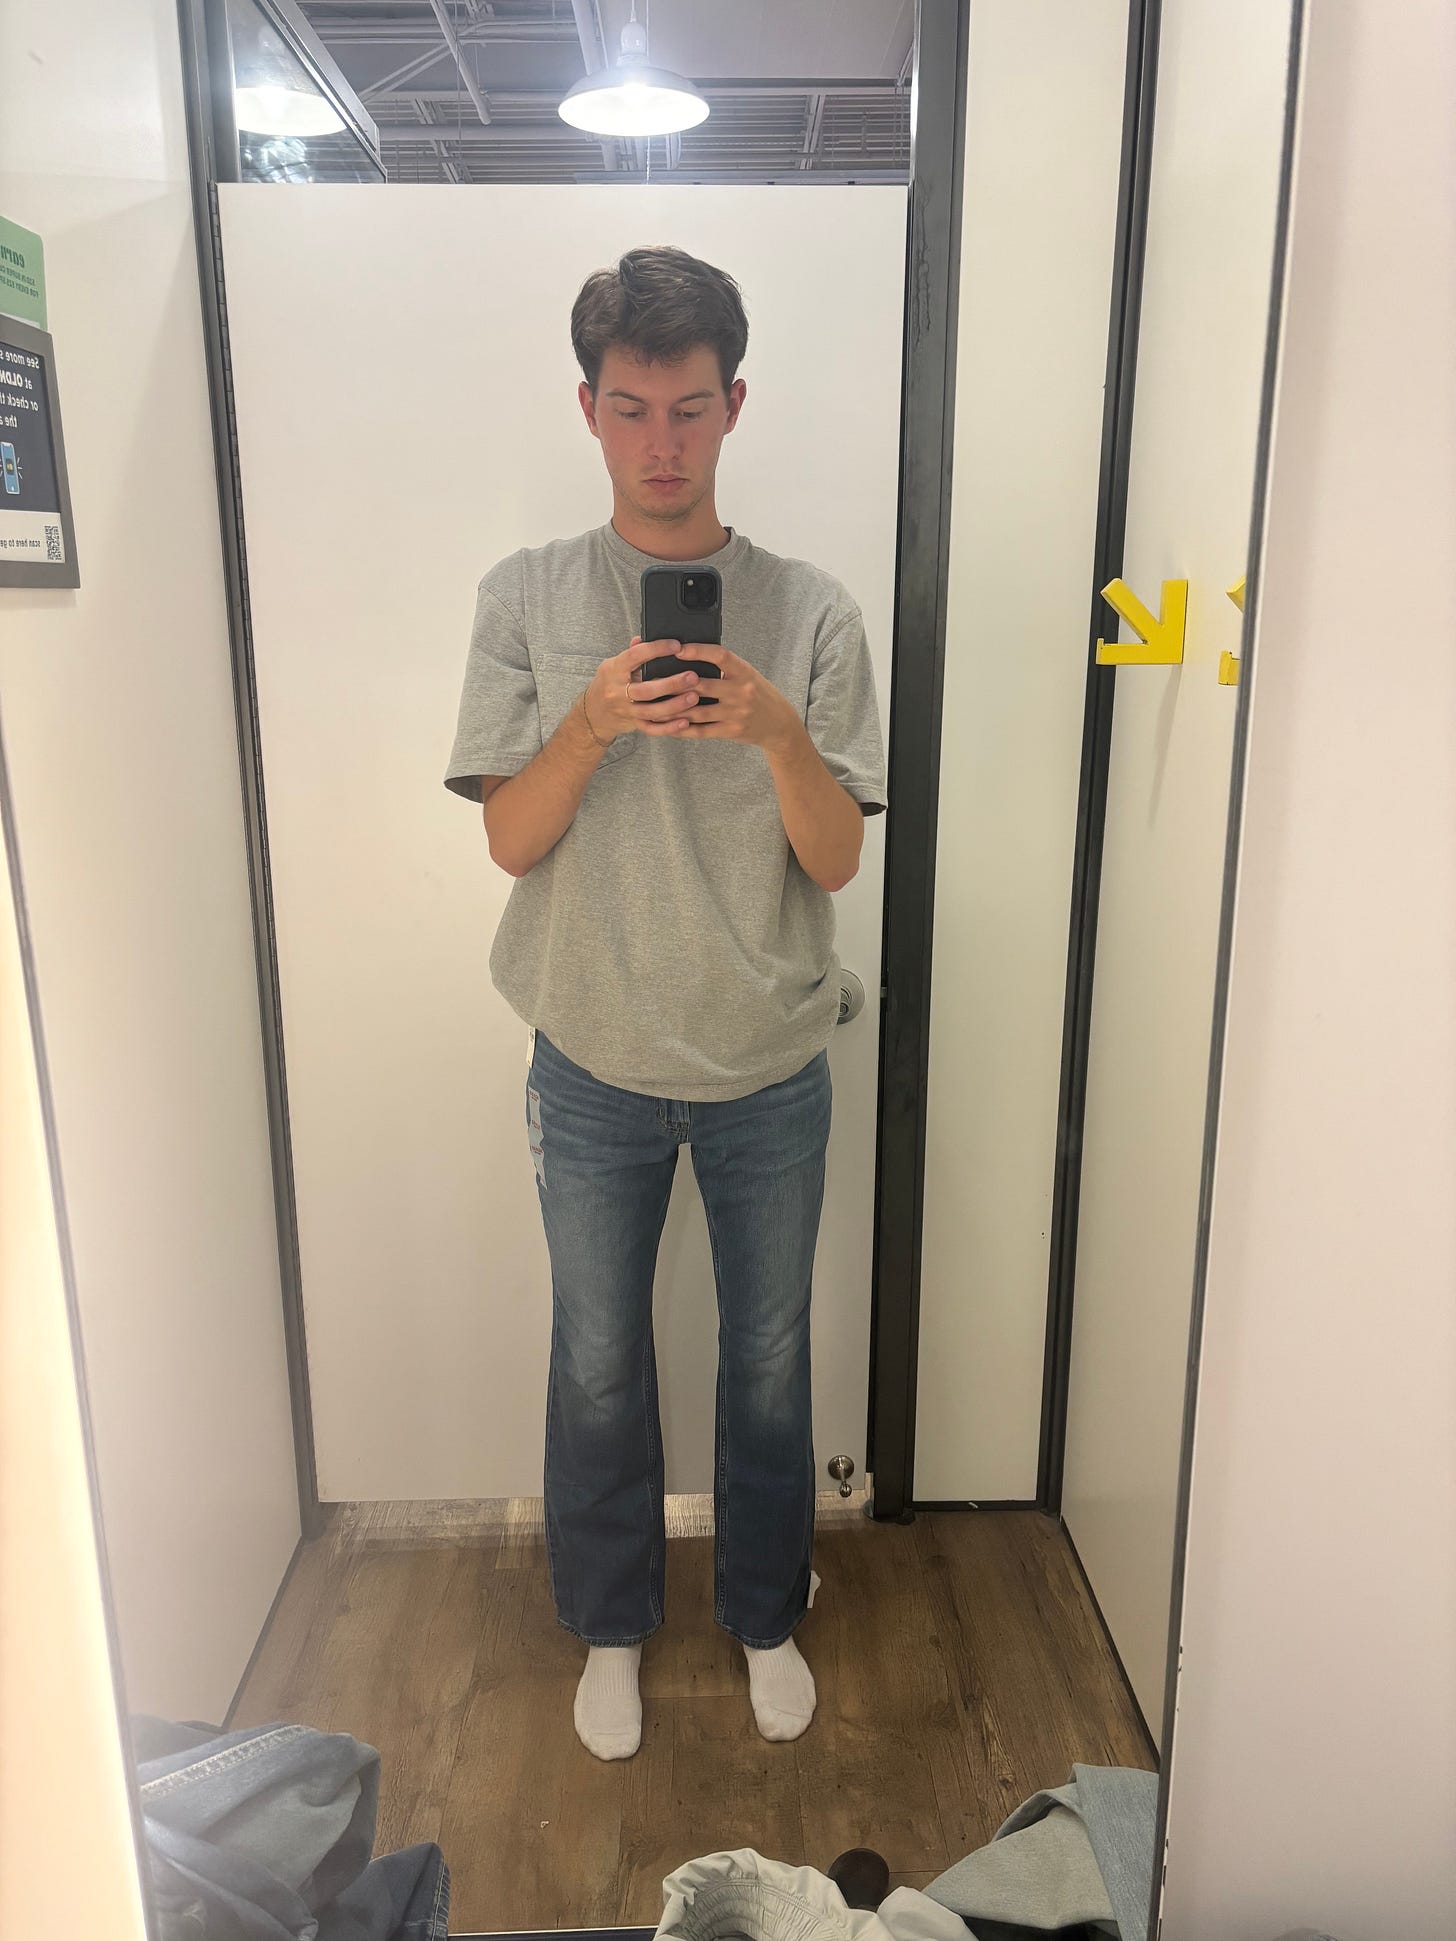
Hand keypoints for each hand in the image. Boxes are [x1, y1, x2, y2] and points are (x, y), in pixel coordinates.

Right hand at [584, 638, 704, 741]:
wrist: (594, 712)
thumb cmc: (608, 684)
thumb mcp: (613, 664)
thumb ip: (631, 652)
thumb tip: (642, 637)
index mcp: (614, 671)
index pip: (635, 657)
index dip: (656, 650)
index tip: (676, 645)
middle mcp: (618, 692)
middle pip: (645, 689)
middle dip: (671, 684)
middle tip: (692, 676)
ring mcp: (627, 711)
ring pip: (651, 711)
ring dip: (674, 705)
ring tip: (694, 697)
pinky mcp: (634, 724)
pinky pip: (652, 729)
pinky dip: (669, 727)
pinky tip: (685, 722)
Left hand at [668, 646, 801, 752]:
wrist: (779, 724)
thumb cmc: (759, 695)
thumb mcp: (748, 675)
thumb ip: (725, 668)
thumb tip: (694, 656)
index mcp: (744, 672)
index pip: (720, 656)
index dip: (698, 651)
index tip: (678, 649)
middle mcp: (741, 691)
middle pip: (702, 685)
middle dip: (677, 683)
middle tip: (654, 680)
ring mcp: (736, 713)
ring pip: (697, 710)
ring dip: (673, 709)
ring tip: (655, 705)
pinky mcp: (731, 730)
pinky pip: (702, 730)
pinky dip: (683, 729)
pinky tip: (669, 725)